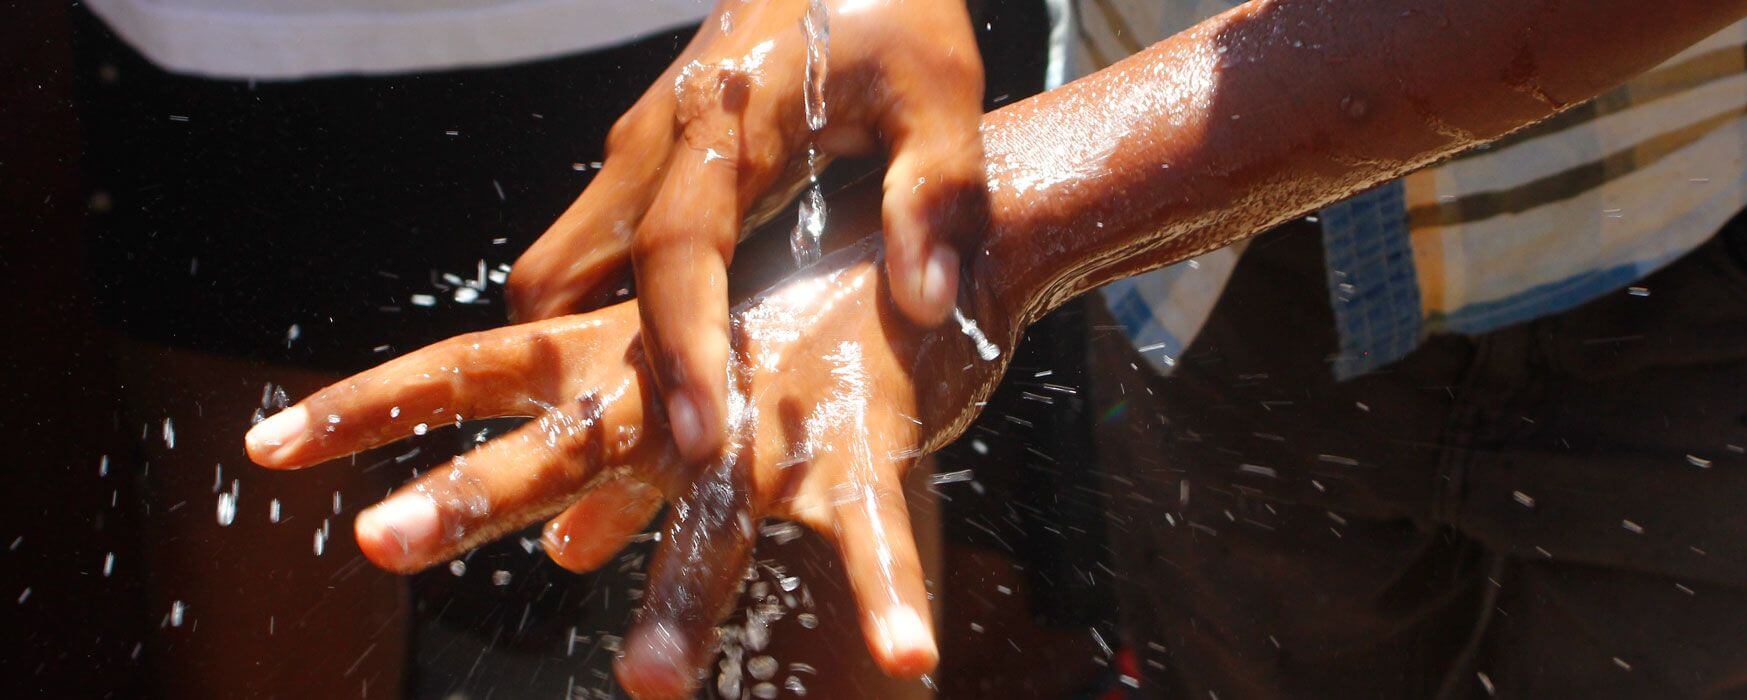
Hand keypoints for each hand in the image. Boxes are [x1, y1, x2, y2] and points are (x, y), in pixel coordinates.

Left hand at [244, 242, 1009, 696]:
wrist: (914, 251)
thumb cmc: (780, 335)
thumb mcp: (684, 403)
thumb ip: (617, 477)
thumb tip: (564, 551)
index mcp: (611, 367)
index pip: (466, 375)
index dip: (368, 407)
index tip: (265, 448)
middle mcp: (672, 391)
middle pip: (556, 444)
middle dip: (470, 495)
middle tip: (378, 540)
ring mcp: (767, 420)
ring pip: (713, 516)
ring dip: (681, 599)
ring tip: (644, 685)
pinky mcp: (865, 443)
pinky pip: (874, 533)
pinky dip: (888, 595)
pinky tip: (908, 660)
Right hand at [506, 0, 986, 462]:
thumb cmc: (899, 10)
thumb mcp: (944, 90)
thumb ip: (940, 193)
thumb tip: (927, 302)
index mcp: (726, 116)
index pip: (676, 249)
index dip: (682, 349)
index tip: (704, 439)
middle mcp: (657, 134)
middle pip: (563, 271)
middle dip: (587, 370)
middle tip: (649, 463)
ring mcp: (640, 147)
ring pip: (566, 267)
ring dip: (590, 350)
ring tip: (657, 441)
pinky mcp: (648, 160)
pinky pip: (599, 253)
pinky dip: (612, 318)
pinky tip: (675, 376)